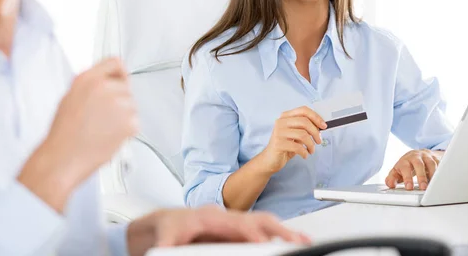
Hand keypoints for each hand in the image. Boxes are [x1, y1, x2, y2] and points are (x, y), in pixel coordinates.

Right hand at [19, 58, 138, 211]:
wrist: (63, 158)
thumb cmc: (63, 134)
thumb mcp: (70, 97)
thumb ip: (90, 86)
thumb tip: (104, 82)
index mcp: (88, 79)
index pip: (115, 62)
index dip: (119, 73)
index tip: (120, 79)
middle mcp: (105, 87)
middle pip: (125, 86)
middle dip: (119, 100)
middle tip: (104, 117)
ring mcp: (119, 103)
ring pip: (131, 105)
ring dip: (123, 116)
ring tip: (103, 129)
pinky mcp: (129, 121)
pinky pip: (134, 122)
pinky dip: (126, 131)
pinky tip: (108, 136)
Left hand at [127, 206, 310, 255]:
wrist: (168, 221)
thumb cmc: (170, 229)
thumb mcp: (166, 239)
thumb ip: (167, 246)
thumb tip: (165, 252)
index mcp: (209, 217)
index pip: (236, 223)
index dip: (251, 232)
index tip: (264, 242)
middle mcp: (225, 216)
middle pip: (257, 219)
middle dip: (278, 229)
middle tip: (297, 240)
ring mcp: (233, 221)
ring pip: (264, 222)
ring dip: (284, 231)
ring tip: (302, 241)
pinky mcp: (237, 229)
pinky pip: (261, 229)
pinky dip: (278, 235)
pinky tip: (290, 242)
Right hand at [258, 107, 326, 173]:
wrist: (270, 159)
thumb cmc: (286, 146)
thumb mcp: (296, 134)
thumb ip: (305, 128)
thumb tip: (321, 125)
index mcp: (285, 117)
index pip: (303, 110)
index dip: (316, 117)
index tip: (324, 126)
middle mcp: (281, 122)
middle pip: (304, 121)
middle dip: (316, 132)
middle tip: (319, 141)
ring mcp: (279, 132)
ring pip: (303, 135)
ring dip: (311, 145)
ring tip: (311, 150)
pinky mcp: (278, 144)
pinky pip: (298, 147)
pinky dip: (305, 152)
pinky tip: (304, 155)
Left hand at [385, 149, 443, 189]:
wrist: (418, 155)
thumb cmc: (406, 165)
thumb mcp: (397, 171)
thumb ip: (392, 178)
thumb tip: (390, 184)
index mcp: (405, 160)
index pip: (405, 167)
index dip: (407, 177)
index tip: (409, 188)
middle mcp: (416, 156)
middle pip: (419, 164)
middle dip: (421, 176)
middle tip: (423, 188)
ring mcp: (427, 157)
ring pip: (432, 163)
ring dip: (433, 175)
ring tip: (433, 187)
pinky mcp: (437, 159)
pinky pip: (441, 164)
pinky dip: (442, 173)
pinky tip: (441, 181)